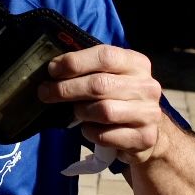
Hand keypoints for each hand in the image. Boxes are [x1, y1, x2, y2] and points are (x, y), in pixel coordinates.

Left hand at [39, 44, 169, 164]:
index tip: (52, 69)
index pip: (105, 56)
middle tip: (45, 92)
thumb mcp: (109, 76)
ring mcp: (149, 114)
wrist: (146, 133)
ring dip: (80, 112)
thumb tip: (53, 68)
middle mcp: (147, 86)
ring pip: (103, 111)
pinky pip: (105, 136)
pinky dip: (90, 133)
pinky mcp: (144, 138)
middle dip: (66, 88)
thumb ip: (88, 70)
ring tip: (75, 112)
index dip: (75, 62)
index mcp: (137, 63)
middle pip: (100, 84)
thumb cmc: (118, 99)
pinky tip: (88, 129)